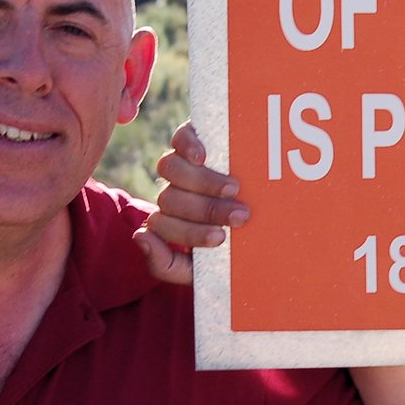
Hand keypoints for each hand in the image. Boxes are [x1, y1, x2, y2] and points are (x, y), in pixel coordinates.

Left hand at [134, 121, 247, 285]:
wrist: (264, 209)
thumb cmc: (233, 245)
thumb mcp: (203, 266)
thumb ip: (168, 265)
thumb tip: (140, 237)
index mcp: (170, 223)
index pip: (161, 228)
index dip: (190, 233)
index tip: (221, 238)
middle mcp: (171, 194)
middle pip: (169, 199)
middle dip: (207, 210)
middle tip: (239, 216)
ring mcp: (179, 165)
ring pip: (169, 169)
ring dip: (202, 182)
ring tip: (233, 189)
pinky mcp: (191, 138)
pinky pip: (180, 138)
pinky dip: (188, 146)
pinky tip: (203, 157)